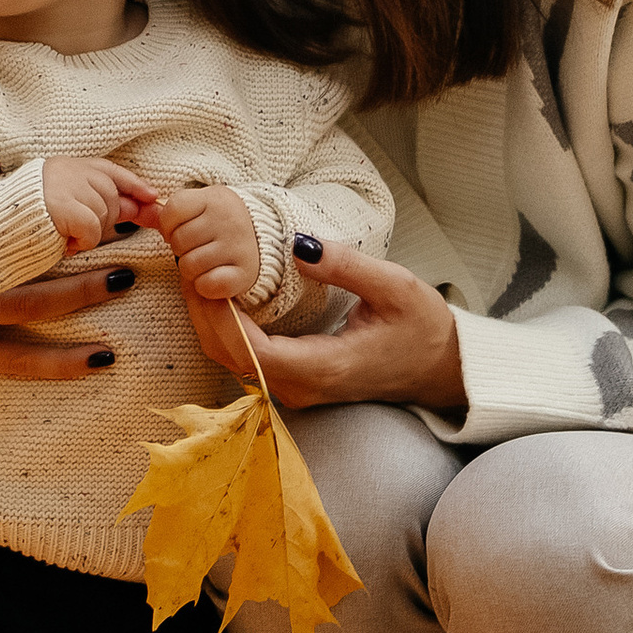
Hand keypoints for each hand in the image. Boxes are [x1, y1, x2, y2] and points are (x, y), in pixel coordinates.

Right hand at [39, 154, 160, 250]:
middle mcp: (64, 169)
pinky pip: (92, 228)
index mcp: (63, 166)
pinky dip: (83, 242)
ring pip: (103, 212)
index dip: (133, 183)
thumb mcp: (63, 206)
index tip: (152, 197)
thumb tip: (136, 206)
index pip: (108, 169)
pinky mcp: (59, 205)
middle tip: (79, 231)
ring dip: (89, 233)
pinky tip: (64, 244)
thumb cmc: (23, 224)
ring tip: (63, 236)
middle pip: (111, 194)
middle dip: (105, 218)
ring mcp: (62, 185)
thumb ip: (96, 202)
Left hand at [159, 184, 263, 303]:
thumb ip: (175, 210)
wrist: (264, 241)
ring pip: (188, 266)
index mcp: (215, 198)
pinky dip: (205, 286)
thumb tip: (147, 214)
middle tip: (197, 247)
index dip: (168, 225)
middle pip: (178, 241)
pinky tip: (215, 276)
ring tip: (206, 261)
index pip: (172, 210)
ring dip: (192, 269)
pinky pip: (206, 285)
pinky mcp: (244, 274)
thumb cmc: (222, 223)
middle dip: (181, 248)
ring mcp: (238, 247)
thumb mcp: (202, 205)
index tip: (180, 229)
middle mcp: (229, 220)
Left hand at [182, 239, 464, 414]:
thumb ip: (344, 265)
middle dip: (201, 311)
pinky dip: (225, 328)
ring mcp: (296, 389)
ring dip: (209, 319)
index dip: (216, 313)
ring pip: (232, 360)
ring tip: (199, 271)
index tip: (202, 273)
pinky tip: (222, 294)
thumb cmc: (424, 330)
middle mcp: (300, 387)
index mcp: (321, 367)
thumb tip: (296, 243)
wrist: (444, 372)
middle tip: (188, 262)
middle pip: (228, 355)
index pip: (248, 348)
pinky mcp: (295, 383)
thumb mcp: (394, 287)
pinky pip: (246, 358)